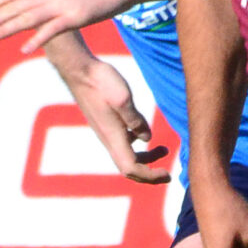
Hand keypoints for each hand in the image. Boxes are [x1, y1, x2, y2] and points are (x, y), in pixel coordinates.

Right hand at [68, 56, 168, 182]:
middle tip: (168, 172)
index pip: (131, 169)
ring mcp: (106, 132)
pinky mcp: (106, 124)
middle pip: (129, 168)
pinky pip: (123, 144)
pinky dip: (137, 146)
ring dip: (145, 158)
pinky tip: (144, 133)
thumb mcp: (123, 99)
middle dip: (149, 174)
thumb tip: (148, 139)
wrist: (79, 70)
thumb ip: (136, 120)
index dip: (150, 176)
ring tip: (164, 150)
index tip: (167, 174)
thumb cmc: (101, 82)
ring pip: (126, 156)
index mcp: (113, 137)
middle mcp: (108, 139)